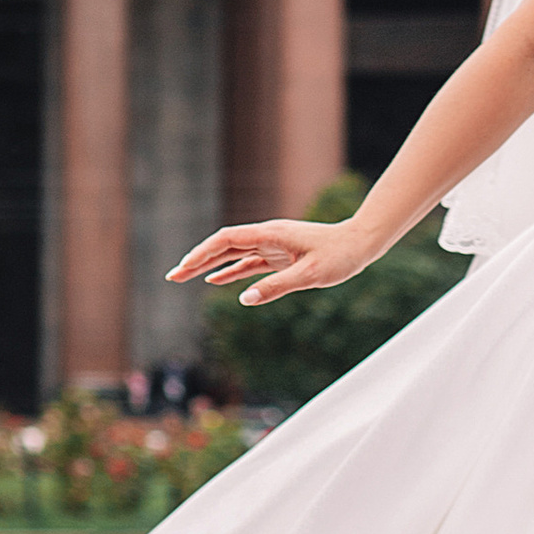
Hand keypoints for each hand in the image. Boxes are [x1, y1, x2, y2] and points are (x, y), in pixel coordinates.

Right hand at [165, 216, 371, 307]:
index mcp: (270, 234)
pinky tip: (215, 280)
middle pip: (224, 246)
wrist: (361, 243)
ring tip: (184, 277)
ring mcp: (273, 246)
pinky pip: (249, 263)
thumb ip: (277, 286)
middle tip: (172, 276)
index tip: (183, 267)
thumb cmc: (339, 256)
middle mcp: (267, 237)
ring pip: (233, 255)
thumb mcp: (310, 275)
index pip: (227, 240)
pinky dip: (230, 271)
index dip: (202, 253)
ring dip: (209, 265)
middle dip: (197, 259)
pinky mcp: (280, 256)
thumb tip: (244, 299)